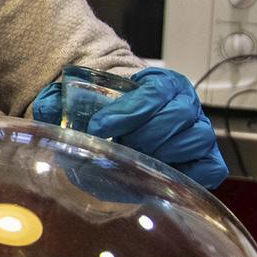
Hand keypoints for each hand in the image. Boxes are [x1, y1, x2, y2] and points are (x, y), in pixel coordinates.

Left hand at [37, 66, 227, 188]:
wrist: (124, 130)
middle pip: (177, 115)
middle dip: (144, 133)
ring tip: (137, 158)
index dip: (129, 110)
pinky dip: (190, 173)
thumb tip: (46, 107)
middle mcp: (185, 104)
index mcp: (161, 83)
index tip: (99, 126)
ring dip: (164, 152)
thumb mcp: (81, 103)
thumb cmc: (109, 114)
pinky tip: (161, 174)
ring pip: (195, 139)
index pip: (155, 91)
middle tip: (119, 146)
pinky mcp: (206, 161)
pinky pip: (210, 168)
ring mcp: (198, 132)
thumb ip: (60, 101)